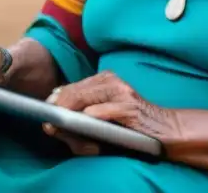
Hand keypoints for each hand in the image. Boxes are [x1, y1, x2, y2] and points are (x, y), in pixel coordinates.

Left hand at [44, 71, 180, 155]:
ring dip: (72, 110)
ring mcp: (121, 92)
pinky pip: (107, 109)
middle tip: (48, 121)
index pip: (73, 86)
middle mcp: (112, 81)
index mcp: (105, 80)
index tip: (44, 111)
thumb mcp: (103, 117)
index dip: (57, 99)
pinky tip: (84, 119)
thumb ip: (80, 117)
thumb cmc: (129, 126)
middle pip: (77, 90)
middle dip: (60, 105)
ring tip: (59, 120)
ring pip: (89, 96)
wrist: (163, 129)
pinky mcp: (130, 107)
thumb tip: (53, 122)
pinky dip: (95, 114)